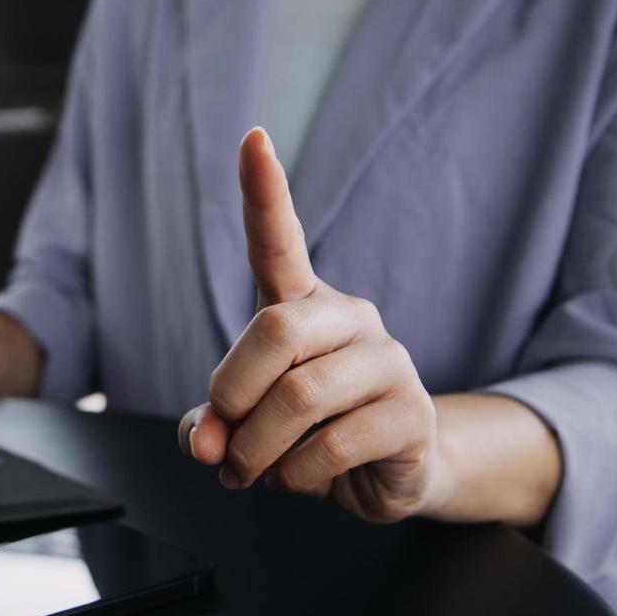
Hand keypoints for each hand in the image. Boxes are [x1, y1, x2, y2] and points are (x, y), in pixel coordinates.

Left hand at [177, 128, 446, 522]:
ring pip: (300, 395)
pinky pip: (335, 442)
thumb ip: (210, 425)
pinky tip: (299, 478)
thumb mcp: (245, 426)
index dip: (265, 192)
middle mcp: (351, 319)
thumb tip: (204, 442)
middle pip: (276, 330)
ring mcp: (389, 362)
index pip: (280, 242)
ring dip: (259, 448)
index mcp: (304, 306)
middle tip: (223, 442)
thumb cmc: (306, 432)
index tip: (253, 138)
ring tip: (255, 471)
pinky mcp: (411, 414)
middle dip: (233, 394)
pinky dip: (297, 474)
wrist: (387, 475)